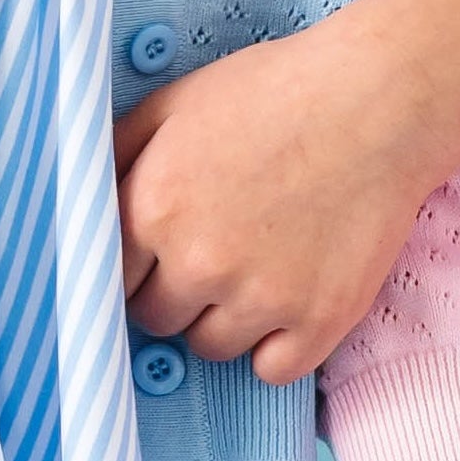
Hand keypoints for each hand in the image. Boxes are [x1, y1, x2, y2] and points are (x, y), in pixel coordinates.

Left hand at [116, 0, 459, 381]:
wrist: (382, 98)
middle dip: (179, 290)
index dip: (135, 264)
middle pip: (158, 320)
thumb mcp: (176, 102)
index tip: (158, 252)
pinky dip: (280, 344)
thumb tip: (77, 201)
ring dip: (227, 318)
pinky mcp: (319, 321)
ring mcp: (261, 299)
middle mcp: (199, 263)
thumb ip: (114, 155)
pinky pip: (274, 370)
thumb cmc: (277, 90)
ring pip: (213, 347)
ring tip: (262, 262)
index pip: (108, 281)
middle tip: (220, 246)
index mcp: (152, 209)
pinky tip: (292, 295)